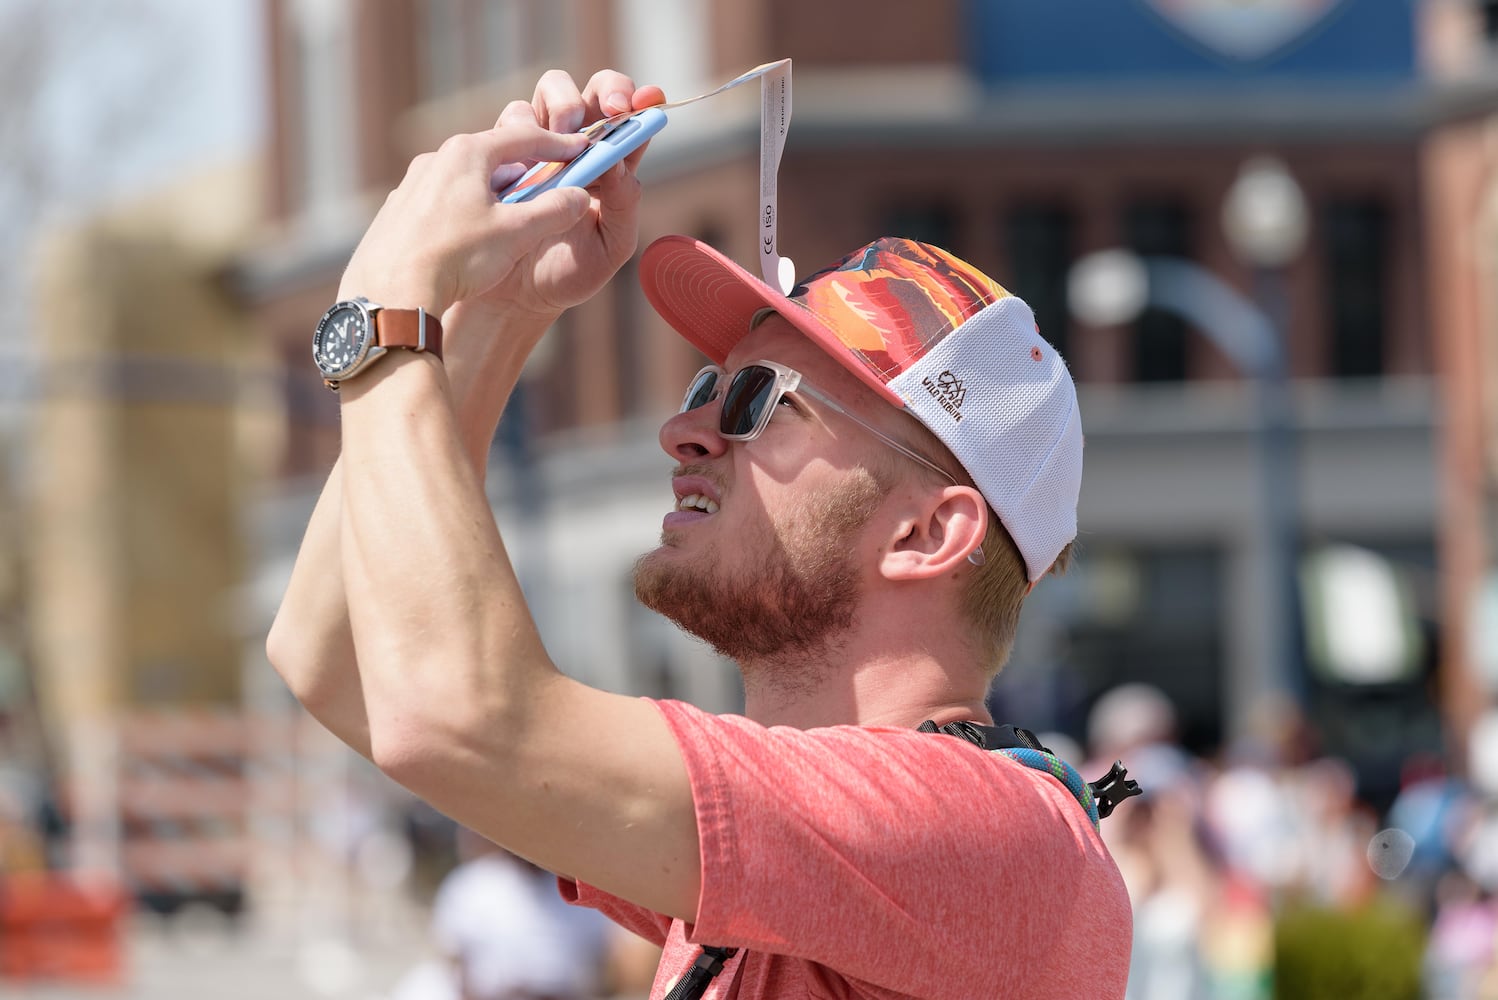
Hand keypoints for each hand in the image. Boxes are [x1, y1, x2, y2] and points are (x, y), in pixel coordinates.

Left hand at [338, 120, 593, 315]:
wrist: (391, 293)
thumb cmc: (456, 257)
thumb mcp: (516, 234)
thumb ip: (553, 211)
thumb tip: (578, 197)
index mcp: (467, 153)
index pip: (523, 138)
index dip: (558, 144)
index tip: (580, 148)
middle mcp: (434, 160)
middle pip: (492, 158)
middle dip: (524, 172)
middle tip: (548, 189)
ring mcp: (410, 186)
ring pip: (465, 182)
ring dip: (492, 195)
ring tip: (509, 223)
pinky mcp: (396, 213)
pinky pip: (440, 205)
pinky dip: (463, 214)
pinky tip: (469, 243)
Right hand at [466, 69, 665, 321]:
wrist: (518, 294)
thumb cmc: (571, 272)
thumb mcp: (612, 247)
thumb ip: (624, 207)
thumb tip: (620, 163)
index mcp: (612, 166)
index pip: (629, 118)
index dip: (635, 100)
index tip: (633, 106)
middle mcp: (578, 148)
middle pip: (590, 91)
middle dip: (598, 92)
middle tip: (598, 119)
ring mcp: (539, 147)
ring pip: (548, 94)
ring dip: (556, 110)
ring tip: (558, 149)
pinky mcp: (504, 155)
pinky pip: (510, 126)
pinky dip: (518, 137)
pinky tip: (522, 172)